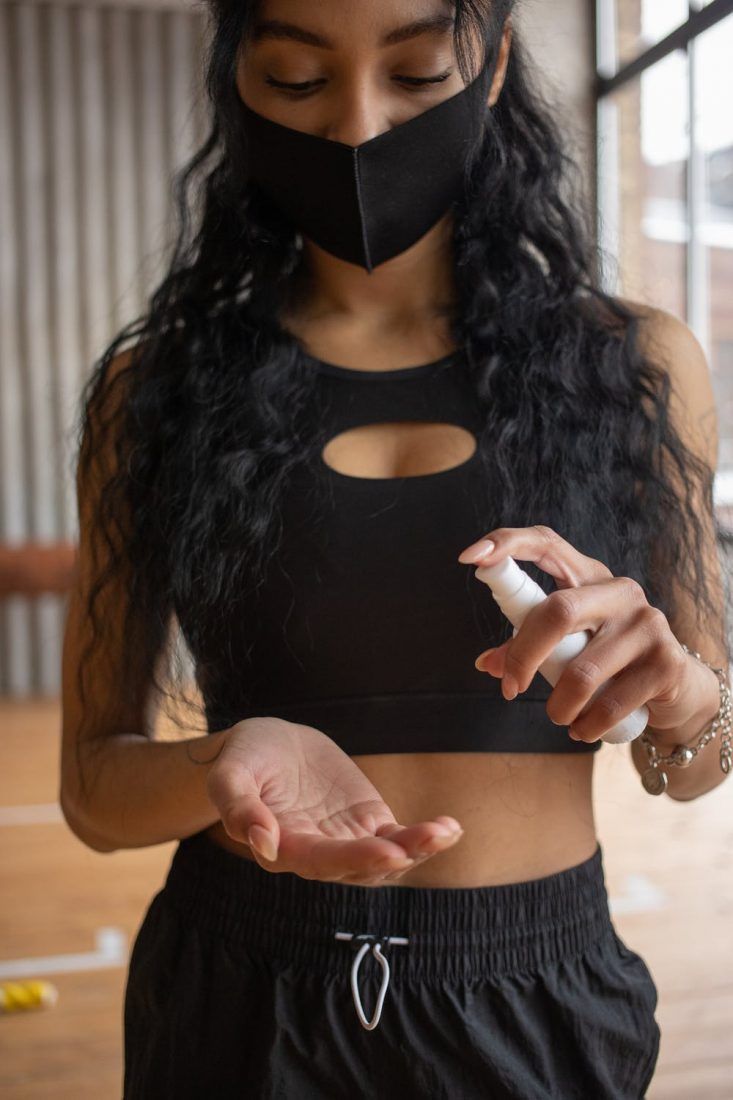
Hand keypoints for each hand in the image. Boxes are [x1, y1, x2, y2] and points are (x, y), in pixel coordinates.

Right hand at [206, 716, 463, 884]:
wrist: (271, 746)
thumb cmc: (245, 758)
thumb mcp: (229, 773)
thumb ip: (237, 805)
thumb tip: (261, 842)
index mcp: (281, 849)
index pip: (318, 860)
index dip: (352, 858)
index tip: (386, 850)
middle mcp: (316, 856)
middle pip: (358, 865)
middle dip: (394, 856)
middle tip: (425, 840)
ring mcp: (346, 842)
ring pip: (385, 858)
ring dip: (417, 850)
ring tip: (445, 831)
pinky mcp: (368, 824)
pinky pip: (399, 838)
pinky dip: (425, 838)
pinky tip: (451, 828)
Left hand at [458, 524, 709, 744]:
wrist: (677, 687)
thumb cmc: (608, 658)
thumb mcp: (568, 645)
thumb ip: (528, 648)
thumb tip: (487, 664)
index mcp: (588, 576)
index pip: (546, 543)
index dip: (506, 544)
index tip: (469, 558)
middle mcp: (619, 590)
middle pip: (558, 611)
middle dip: (524, 656)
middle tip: (509, 689)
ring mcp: (647, 623)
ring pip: (582, 670)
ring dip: (558, 706)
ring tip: (557, 718)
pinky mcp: (666, 662)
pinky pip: (611, 702)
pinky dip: (587, 725)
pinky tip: (582, 730)